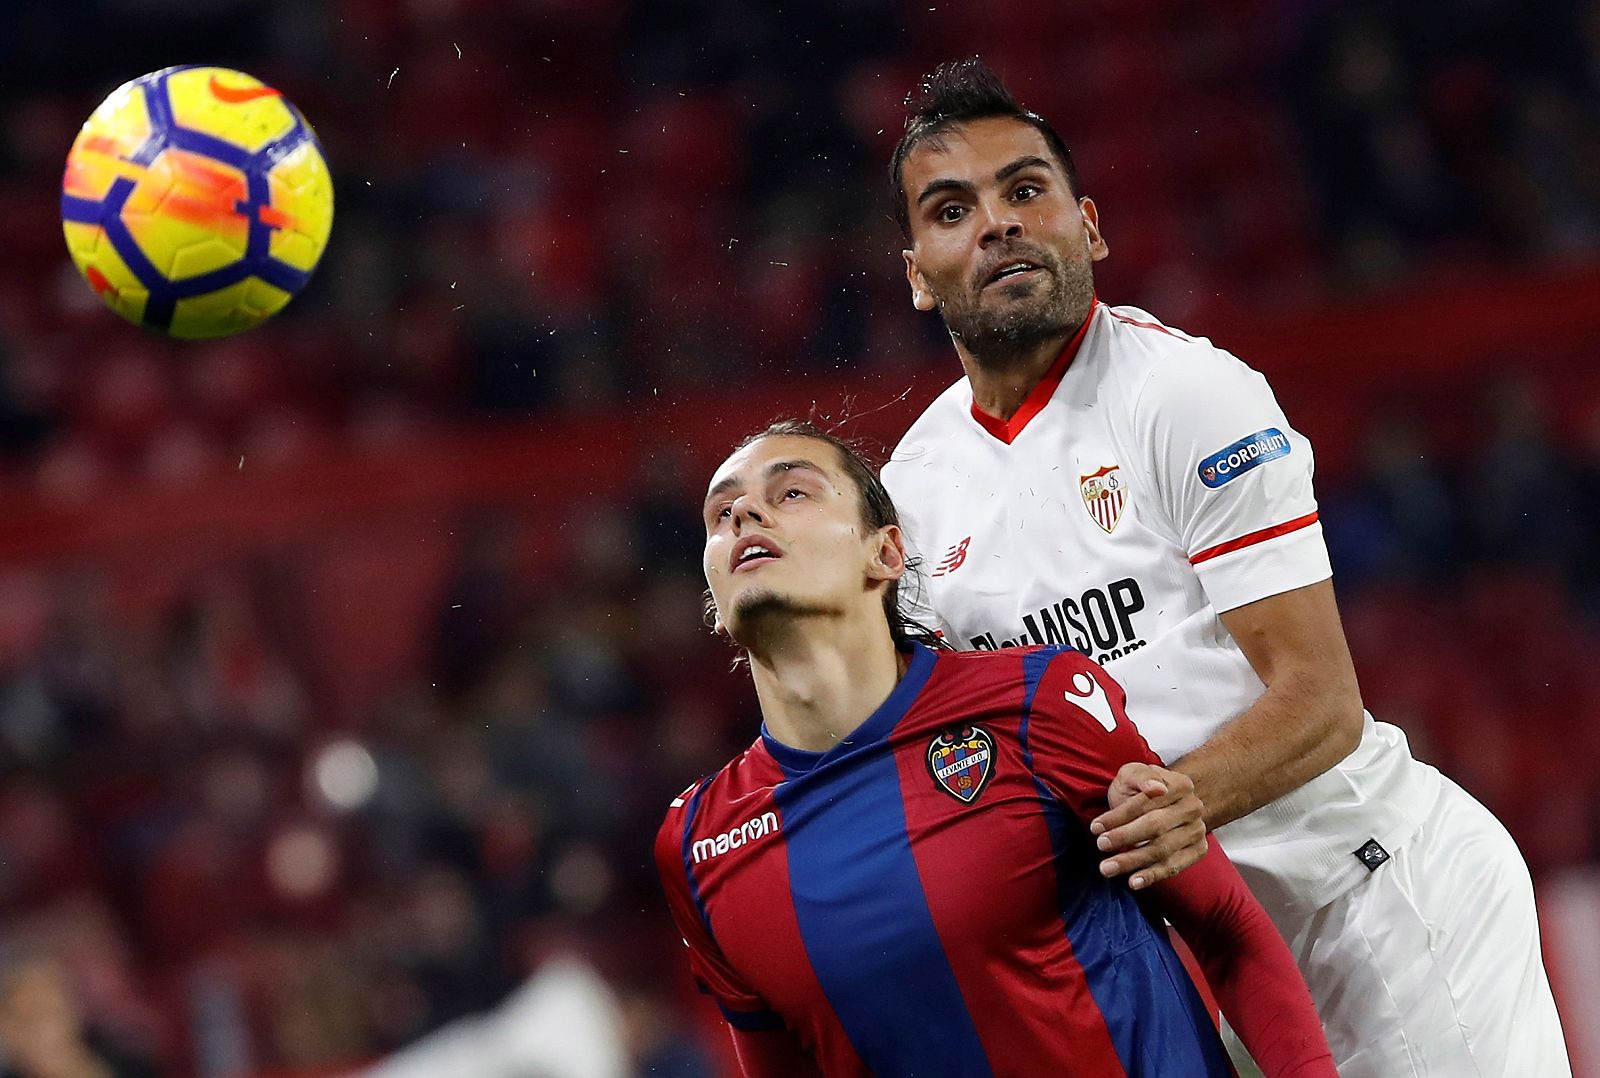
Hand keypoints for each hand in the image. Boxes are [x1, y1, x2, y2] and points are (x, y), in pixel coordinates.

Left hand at [1089, 762, 1205, 889]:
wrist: (1165, 803)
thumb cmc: (1140, 789)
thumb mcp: (1133, 774)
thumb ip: (1142, 777)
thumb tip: (1157, 788)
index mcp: (1180, 785)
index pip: (1145, 803)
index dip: (1119, 816)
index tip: (1095, 827)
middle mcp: (1193, 808)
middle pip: (1156, 827)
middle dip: (1124, 838)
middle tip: (1100, 846)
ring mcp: (1197, 831)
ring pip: (1163, 850)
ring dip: (1133, 861)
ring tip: (1107, 868)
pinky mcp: (1197, 851)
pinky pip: (1174, 867)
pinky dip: (1153, 875)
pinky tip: (1134, 882)